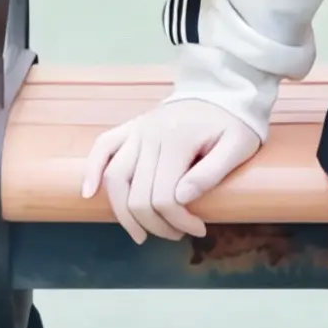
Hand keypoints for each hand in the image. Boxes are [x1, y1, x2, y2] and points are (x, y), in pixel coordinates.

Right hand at [81, 97, 260, 243]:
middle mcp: (151, 134)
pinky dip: (92, 170)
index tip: (199, 230)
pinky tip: (88, 194)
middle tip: (176, 234)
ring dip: (123, 213)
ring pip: (116, 178)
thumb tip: (181, 198)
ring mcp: (138, 130)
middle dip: (155, 224)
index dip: (179, 221)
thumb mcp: (239, 146)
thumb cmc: (234, 123)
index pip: (165, 196)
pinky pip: (103, 147)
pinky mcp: (130, 128)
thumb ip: (212, 172)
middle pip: (138, 194)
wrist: (222, 92)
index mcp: (178, 140)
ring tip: (140, 234)